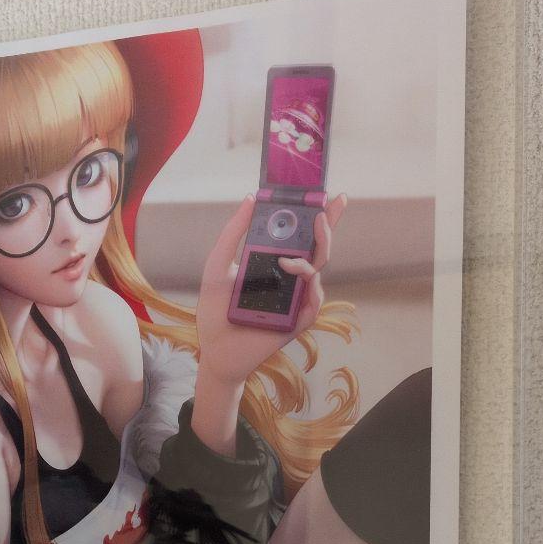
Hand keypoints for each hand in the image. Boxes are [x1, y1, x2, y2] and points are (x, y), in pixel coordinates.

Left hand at [194, 192, 347, 391]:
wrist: (214, 349)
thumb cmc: (216, 310)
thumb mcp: (218, 265)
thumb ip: (233, 234)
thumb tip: (251, 199)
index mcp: (275, 263)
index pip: (301, 236)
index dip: (318, 215)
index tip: (328, 193)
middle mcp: (290, 279)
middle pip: (319, 248)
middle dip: (328, 226)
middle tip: (326, 208)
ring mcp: (296, 299)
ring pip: (319, 270)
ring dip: (310, 256)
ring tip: (286, 258)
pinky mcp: (298, 321)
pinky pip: (314, 300)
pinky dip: (308, 284)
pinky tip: (294, 274)